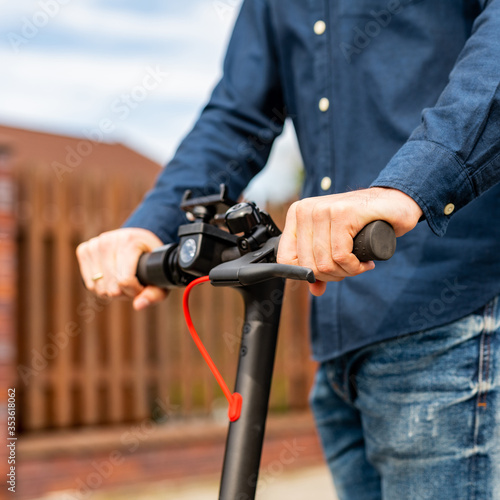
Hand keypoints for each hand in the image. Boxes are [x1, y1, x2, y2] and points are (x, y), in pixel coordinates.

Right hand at [76, 228, 166, 309]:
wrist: (140, 239)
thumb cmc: (151, 259)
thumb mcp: (160, 274)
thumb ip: (155, 294)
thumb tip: (138, 306)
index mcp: (129, 241)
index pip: (124, 281)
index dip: (134, 291)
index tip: (142, 287)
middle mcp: (108, 240)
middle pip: (111, 287)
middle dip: (124, 292)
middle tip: (133, 284)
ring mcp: (94, 244)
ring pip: (98, 287)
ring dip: (111, 291)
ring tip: (122, 280)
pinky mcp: (84, 250)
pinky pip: (89, 284)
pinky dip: (100, 286)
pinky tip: (111, 278)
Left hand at [277, 187, 422, 295]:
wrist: (394, 204)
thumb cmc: (362, 224)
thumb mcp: (334, 244)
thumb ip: (320, 265)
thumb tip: (314, 290)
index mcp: (297, 215)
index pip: (285, 258)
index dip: (306, 275)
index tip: (327, 274)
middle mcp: (306, 210)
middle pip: (307, 265)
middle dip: (331, 275)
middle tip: (350, 268)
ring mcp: (323, 210)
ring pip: (324, 263)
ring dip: (346, 272)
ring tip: (359, 264)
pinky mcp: (343, 214)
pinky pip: (340, 256)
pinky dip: (355, 267)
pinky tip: (365, 262)